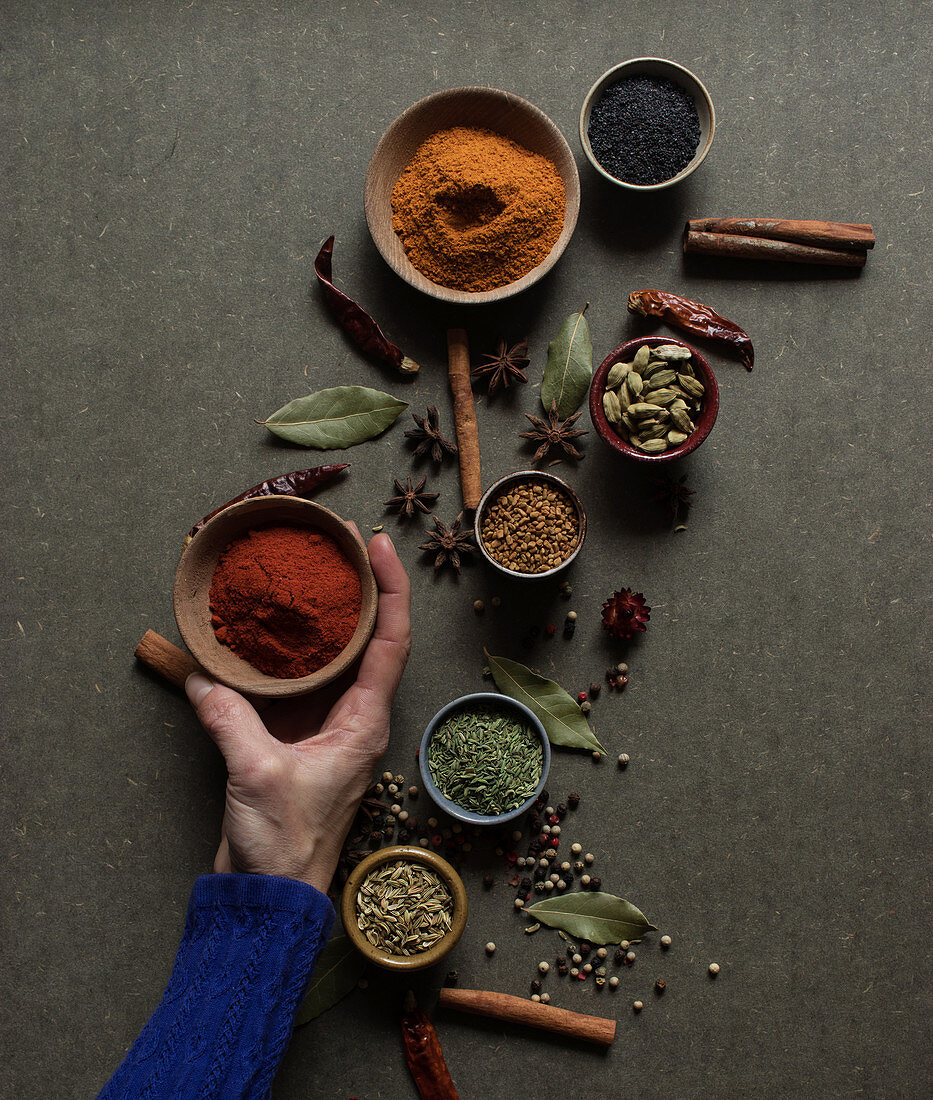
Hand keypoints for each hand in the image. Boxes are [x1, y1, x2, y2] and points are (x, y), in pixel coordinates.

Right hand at [184, 532, 410, 893]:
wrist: (271, 897)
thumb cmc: (285, 846)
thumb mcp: (256, 774)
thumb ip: (230, 717)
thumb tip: (202, 678)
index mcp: (365, 722)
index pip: (391, 641)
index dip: (391, 589)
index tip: (379, 546)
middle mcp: (353, 718)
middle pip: (366, 639)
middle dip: (357, 589)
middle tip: (338, 544)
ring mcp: (323, 728)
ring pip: (328, 659)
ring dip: (317, 619)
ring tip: (302, 573)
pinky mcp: (291, 740)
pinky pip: (290, 685)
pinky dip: (275, 657)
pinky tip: (255, 634)